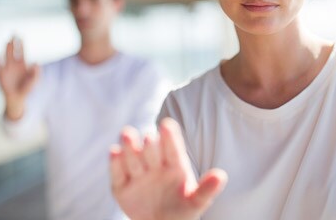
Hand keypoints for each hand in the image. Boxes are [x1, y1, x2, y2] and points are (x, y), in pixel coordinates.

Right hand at [0, 37, 39, 119]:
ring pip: (6, 55)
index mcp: (23, 64)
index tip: (21, 37)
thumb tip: (36, 62)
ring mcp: (7, 67)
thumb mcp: (35, 80)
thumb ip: (37, 72)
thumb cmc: (27, 88)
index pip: (22, 52)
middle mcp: (14, 64)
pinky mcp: (1, 73)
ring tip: (8, 41)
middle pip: (13, 51)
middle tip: (13, 34)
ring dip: (6, 48)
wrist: (17, 96)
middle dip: (13, 43)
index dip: (21, 44)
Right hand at [110, 118, 226, 219]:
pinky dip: (114, 163)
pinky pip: (117, 173)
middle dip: (149, 143)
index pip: (172, 148)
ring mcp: (137, 173)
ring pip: (133, 156)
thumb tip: (221, 175)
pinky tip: (114, 152)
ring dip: (129, 145)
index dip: (169, 137)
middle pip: (151, 149)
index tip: (167, 125)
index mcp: (175, 164)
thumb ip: (207, 189)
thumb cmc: (182, 212)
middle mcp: (155, 164)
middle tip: (147, 137)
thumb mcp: (196, 203)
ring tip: (126, 134)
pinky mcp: (121, 186)